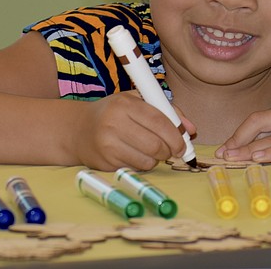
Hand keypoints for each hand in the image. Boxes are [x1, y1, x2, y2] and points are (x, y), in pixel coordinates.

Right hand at [74, 92, 195, 170]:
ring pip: (147, 159)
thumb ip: (167, 111)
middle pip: (155, 144)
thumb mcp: (137, 102)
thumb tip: (192, 129)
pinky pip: (136, 168)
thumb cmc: (114, 113)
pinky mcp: (105, 162)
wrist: (78, 129)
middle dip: (169, 150)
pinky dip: (144, 164)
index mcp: (124, 104)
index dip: (175, 134)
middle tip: (172, 151)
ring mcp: (108, 144)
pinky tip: (137, 156)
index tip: (183, 142)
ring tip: (152, 151)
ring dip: (157, 159)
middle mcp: (114, 123)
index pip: (158, 120)